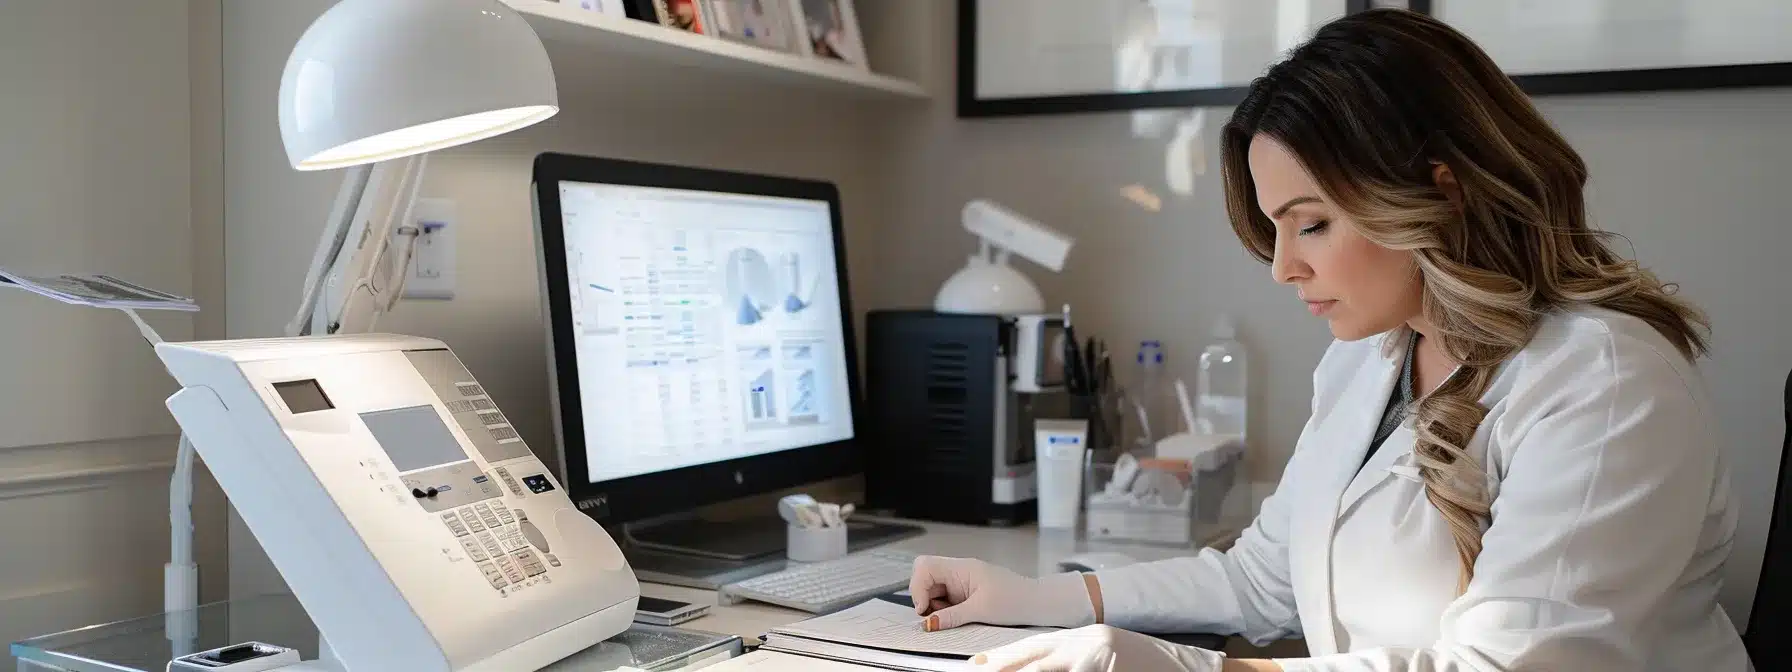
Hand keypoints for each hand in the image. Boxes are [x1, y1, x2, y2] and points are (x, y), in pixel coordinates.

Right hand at [908, 556, 1094, 630]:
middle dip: (924, 597)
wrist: (1038, 603)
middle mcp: (959, 571)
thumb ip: (951, 616)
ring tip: (953, 618)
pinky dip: (945, 610)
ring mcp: (962, 582)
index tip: (925, 609)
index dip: (918, 587)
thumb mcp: (980, 611)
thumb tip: (927, 623)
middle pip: (925, 576)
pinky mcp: (966, 593)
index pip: (924, 566)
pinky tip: (959, 617)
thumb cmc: (1016, 600)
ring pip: (934, 590)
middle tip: (935, 616)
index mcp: (962, 568)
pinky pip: (946, 599)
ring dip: (935, 606)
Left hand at [972, 625, 1225, 671]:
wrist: (1187, 668)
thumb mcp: (1099, 658)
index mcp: (1082, 638)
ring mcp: (1098, 659)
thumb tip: (1034, 666)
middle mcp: (1087, 645)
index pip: (1033, 647)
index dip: (1003, 658)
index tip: (977, 666)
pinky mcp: (1107, 670)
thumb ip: (1070, 662)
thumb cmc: (1142, 665)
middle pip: (1035, 661)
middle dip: (1005, 670)